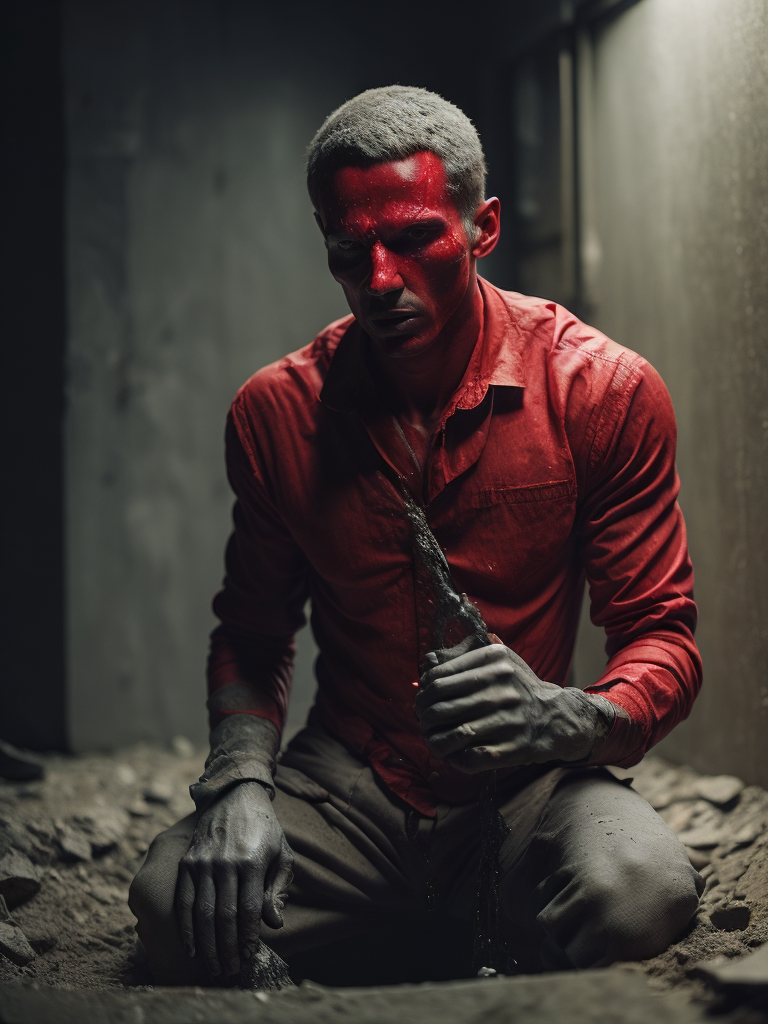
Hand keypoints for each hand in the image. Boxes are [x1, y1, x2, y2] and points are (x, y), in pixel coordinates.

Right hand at [176, 781, 292, 977]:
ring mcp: (203, 862)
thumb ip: (278, 888)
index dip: (248, 938)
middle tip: (229, 970)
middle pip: (224, 916)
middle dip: (227, 949)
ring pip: (202, 913)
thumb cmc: (265, 828)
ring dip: (206, 945)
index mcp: (252, 861)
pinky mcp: (188, 861)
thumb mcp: (282, 852)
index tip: (248, 957)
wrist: (235, 794)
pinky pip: (184, 900)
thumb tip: (274, 923)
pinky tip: (191, 947)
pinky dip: (185, 927)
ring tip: (213, 966)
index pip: (249, 910)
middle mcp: (225, 862)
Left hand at [415, 642, 607, 771]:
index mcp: (494, 661)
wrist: (556, 717)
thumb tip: (427, 663)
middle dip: (424, 716)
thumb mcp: (498, 661)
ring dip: (434, 739)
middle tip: (423, 719)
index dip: (424, 691)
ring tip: (431, 738)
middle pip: (440, 706)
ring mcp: (508, 719)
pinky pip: (470, 757)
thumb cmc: (517, 687)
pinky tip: (452, 753)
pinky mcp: (513, 748)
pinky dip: (455, 758)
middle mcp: (502, 688)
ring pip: (453, 734)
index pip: (438, 679)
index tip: (424, 698)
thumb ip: (463, 657)